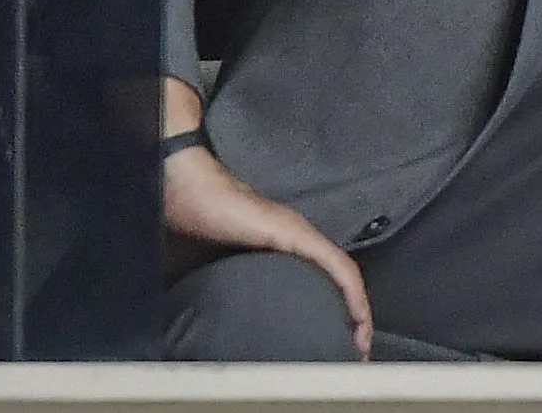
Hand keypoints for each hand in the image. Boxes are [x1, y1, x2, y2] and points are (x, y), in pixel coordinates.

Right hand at [160, 131, 373, 359]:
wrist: (182, 188)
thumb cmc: (187, 226)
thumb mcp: (202, 273)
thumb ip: (214, 295)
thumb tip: (198, 332)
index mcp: (277, 251)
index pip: (317, 285)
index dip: (331, 316)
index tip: (334, 349)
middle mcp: (296, 240)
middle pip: (336, 282)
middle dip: (348, 320)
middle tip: (351, 354)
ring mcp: (298, 234)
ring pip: (343, 275)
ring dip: (358, 310)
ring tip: (360, 344)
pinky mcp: (296, 233)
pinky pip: (337, 265)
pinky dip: (352, 292)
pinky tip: (359, 316)